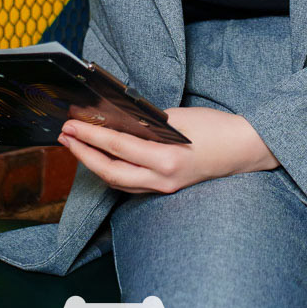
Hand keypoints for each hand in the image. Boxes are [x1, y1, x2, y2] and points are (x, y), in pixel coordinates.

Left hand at [57, 106, 279, 194]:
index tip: (70, 125)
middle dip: (83, 154)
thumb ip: (147, 122)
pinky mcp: (165, 189)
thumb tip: (116, 119)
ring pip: (118, 182)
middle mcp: (161, 179)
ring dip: (94, 164)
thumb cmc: (214, 128)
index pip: (117, 147)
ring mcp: (163, 188)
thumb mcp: (177, 118)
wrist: (242, 150)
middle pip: (110, 172)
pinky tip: (101, 159)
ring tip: (76, 145)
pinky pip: (131, 185)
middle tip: (65, 136)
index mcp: (165, 158)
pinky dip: (112, 171)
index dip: (90, 137)